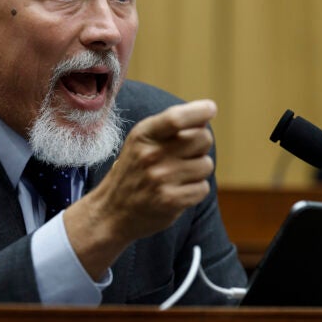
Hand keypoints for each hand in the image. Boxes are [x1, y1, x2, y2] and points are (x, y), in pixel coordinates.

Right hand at [64, 99, 217, 277]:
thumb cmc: (133, 171)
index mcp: (143, 135)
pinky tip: (178, 192)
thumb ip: (169, 126)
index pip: (176, 117)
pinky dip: (195, 191)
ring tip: (178, 176)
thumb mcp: (140, 141)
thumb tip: (207, 112)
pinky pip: (203, 188)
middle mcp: (151, 155)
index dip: (199, 111)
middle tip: (185, 155)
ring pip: (206, 165)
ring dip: (198, 171)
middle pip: (202, 138)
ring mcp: (161, 179)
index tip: (210, 109)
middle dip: (201, 146)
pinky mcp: (170, 201)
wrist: (111, 212)